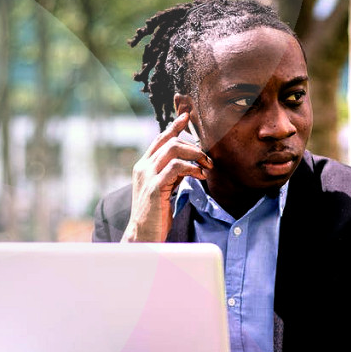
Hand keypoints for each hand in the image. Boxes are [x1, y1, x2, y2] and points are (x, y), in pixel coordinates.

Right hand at [121, 113, 212, 241]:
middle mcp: (143, 167)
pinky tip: (201, 175)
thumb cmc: (155, 214)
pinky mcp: (155, 187)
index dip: (173, 126)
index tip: (186, 116)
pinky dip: (192, 168)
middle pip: (169, 141)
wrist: (143, 235)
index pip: (159, 139)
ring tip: (207, 166)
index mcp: (143, 166)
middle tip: (207, 157)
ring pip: (173, 150)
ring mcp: (147, 176)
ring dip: (195, 154)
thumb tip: (188, 163)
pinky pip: (177, 167)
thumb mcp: (163, 188)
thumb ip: (171, 174)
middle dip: (192, 145)